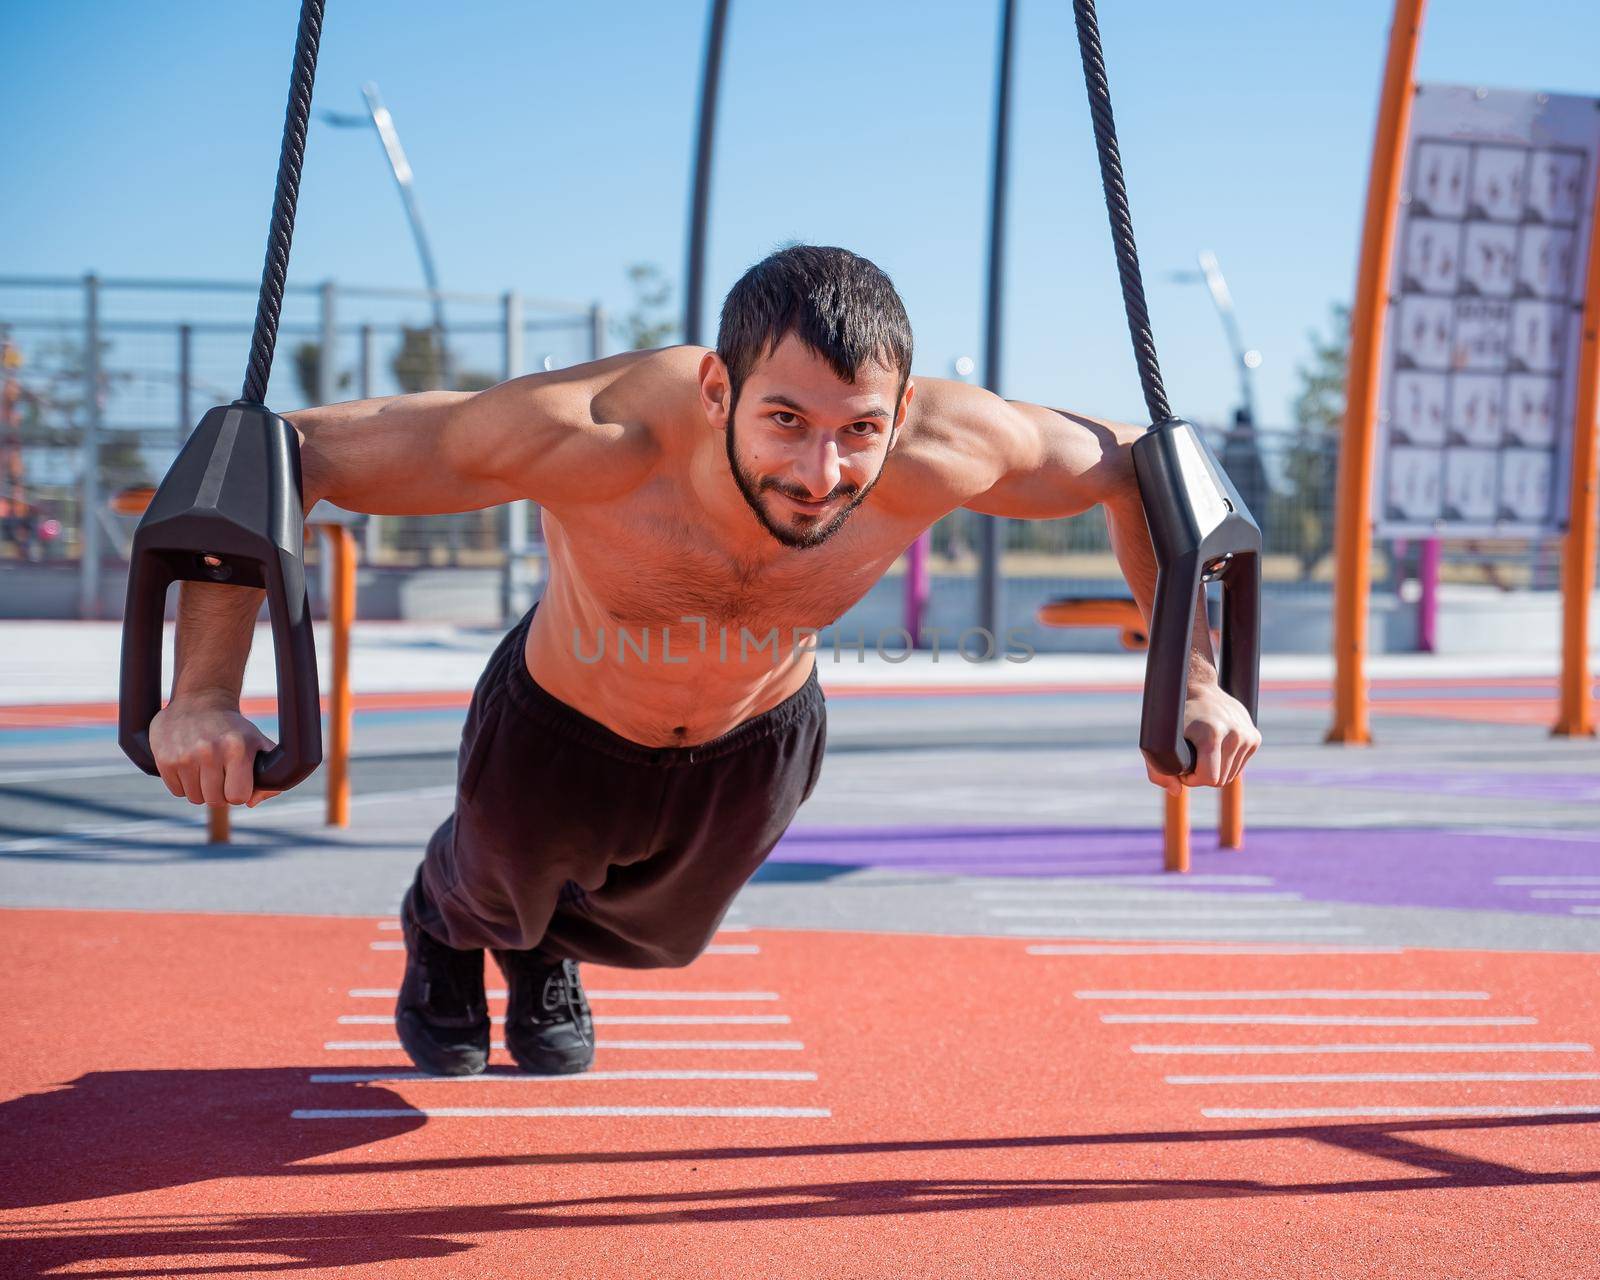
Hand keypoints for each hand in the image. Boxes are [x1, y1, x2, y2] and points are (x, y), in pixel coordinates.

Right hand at [149, 694, 280, 807]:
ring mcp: (185, 756)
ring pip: (195, 798)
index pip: (238, 797)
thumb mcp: (259, 744)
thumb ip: (268, 776)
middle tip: (220, 775)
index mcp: (237, 749)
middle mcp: (210, 751)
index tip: (236, 782)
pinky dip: (184, 784)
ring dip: (201, 789)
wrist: (199, 700)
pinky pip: (177, 791)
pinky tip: (189, 765)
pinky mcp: (164, 759)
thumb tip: (252, 802)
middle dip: (219, 793)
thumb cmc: (234, 729)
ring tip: (205, 768)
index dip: (238, 794)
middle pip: (215, 801)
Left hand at [1143, 681, 1260, 795]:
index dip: (1192, 779)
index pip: (1210, 778)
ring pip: (1231, 775)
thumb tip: (1177, 792)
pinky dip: (1226, 763)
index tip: (1182, 767)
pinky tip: (1216, 747)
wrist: (1198, 688)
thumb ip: (1158, 771)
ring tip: (1202, 751)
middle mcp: (1235, 733)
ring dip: (1215, 770)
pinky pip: (1239, 766)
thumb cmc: (1174, 717)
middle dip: (1202, 776)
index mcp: (1212, 733)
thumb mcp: (1157, 740)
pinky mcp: (1255, 737)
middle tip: (1190, 758)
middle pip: (1220, 780)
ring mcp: (1248, 735)